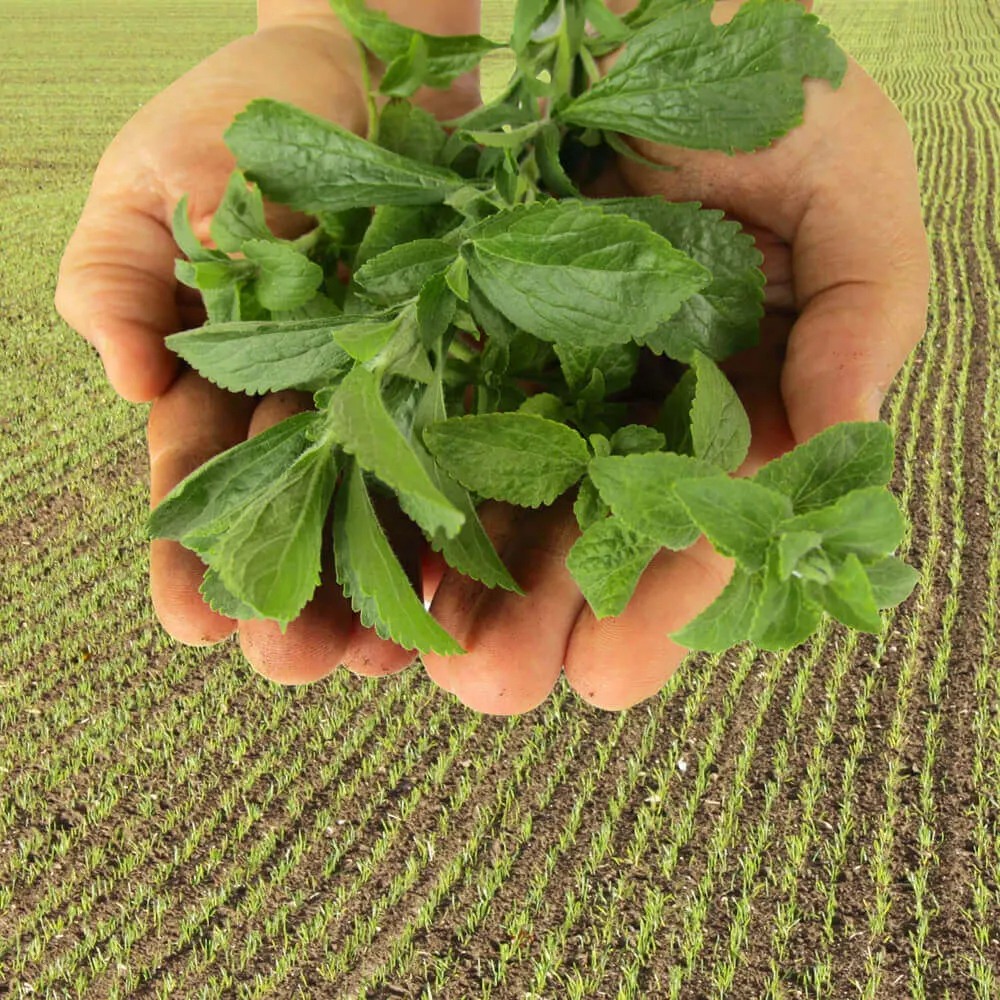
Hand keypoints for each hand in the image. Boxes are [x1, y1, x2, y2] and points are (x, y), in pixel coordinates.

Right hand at [54, 9, 478, 678]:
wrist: (367, 69)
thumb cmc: (244, 121)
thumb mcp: (150, 184)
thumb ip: (119, 276)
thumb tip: (128, 373)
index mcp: (225, 382)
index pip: (201, 485)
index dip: (192, 558)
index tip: (194, 625)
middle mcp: (314, 410)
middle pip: (300, 523)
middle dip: (292, 599)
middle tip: (295, 668)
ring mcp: (399, 398)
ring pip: (388, 511)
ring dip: (383, 587)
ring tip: (386, 658)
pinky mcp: (476, 372)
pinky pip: (476, 452)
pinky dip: (470, 514)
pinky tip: (470, 578)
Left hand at [421, 5, 929, 713]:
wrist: (603, 7)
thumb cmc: (743, 74)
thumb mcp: (843, 175)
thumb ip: (864, 308)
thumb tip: (841, 436)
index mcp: (714, 395)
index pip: (691, 521)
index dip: (660, 602)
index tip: (618, 672)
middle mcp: (614, 404)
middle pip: (577, 537)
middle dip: (542, 624)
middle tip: (502, 694)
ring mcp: (518, 373)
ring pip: (486, 501)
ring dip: (452, 587)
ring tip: (425, 662)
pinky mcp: (430, 335)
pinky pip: (402, 424)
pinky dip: (381, 490)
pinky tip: (360, 555)